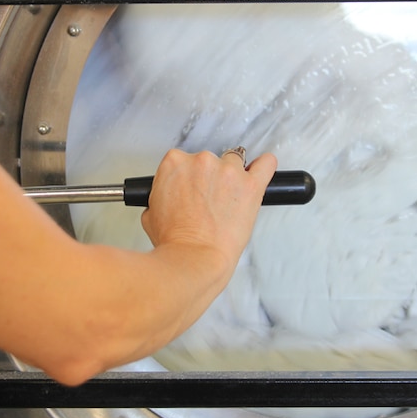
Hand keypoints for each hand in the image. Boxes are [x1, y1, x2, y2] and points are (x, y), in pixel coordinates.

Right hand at [141, 148, 277, 271]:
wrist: (194, 258)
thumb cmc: (174, 241)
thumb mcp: (150, 214)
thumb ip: (160, 196)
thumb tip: (168, 197)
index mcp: (174, 163)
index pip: (183, 159)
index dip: (188, 178)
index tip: (191, 190)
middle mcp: (201, 161)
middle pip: (209, 160)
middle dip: (209, 179)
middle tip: (208, 203)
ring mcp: (228, 171)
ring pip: (235, 162)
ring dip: (232, 178)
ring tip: (230, 201)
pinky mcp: (251, 184)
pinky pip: (266, 164)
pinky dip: (265, 165)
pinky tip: (260, 170)